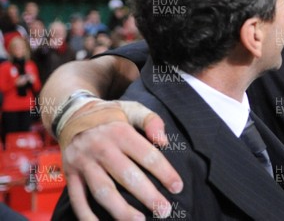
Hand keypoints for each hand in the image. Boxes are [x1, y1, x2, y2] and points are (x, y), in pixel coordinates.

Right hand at [60, 101, 182, 219]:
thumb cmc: (111, 115)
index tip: (177, 187)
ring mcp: (83, 163)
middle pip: (126, 176)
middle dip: (147, 195)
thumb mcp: (132, 108)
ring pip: (103, 191)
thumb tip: (163, 141)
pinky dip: (87, 216)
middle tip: (164, 211)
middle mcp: (101, 148)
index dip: (164, 172)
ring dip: (121, 210)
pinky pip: (77, 198)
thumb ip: (151, 120)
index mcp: (120, 132)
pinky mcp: (71, 174)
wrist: (72, 115)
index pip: (147, 155)